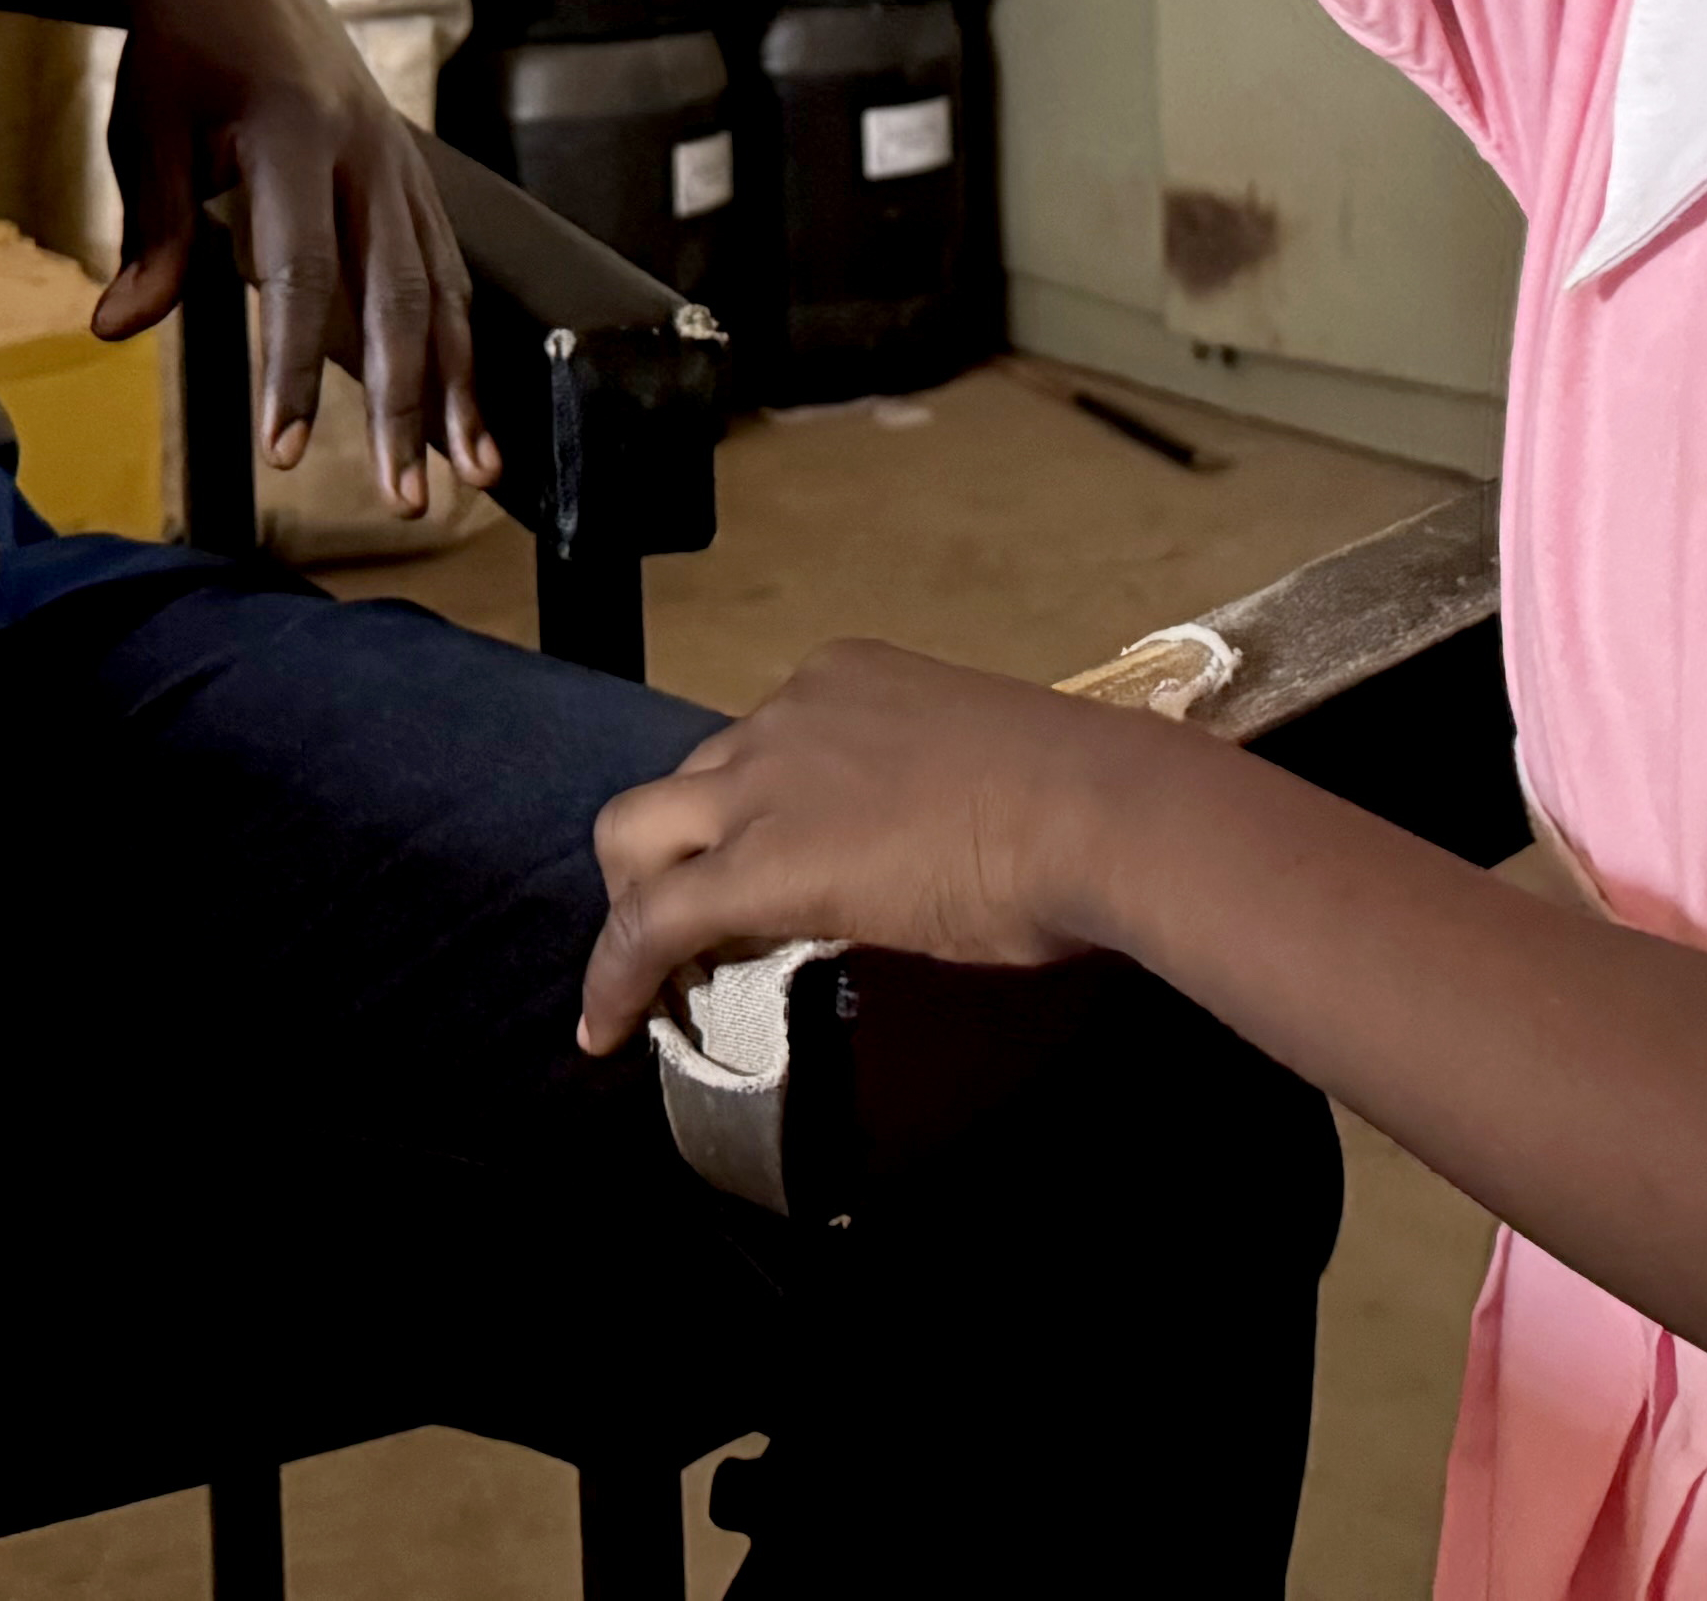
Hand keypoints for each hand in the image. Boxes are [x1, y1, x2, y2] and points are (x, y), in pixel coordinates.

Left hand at [94, 0, 499, 515]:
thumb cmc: (177, 50)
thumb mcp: (146, 126)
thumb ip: (151, 230)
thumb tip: (119, 327)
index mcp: (291, 132)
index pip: (298, 272)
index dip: (292, 368)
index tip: (286, 450)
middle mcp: (363, 149)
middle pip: (397, 294)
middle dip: (406, 404)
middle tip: (408, 500)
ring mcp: (399, 159)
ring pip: (443, 286)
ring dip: (459, 385)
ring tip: (473, 471)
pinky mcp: (410, 172)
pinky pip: (445, 264)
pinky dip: (461, 338)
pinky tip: (466, 404)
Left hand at [577, 639, 1178, 1052]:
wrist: (1100, 811)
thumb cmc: (1083, 799)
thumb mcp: (981, 773)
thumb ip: (930, 799)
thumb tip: (940, 855)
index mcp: (847, 679)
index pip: (756, 747)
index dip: (739, 817)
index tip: (752, 866)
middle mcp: (788, 713)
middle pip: (684, 784)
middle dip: (670, 855)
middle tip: (692, 929)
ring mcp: (765, 784)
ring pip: (635, 832)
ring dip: (632, 902)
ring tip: (646, 978)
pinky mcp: (756, 865)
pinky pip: (647, 922)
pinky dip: (615, 974)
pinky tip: (605, 1027)